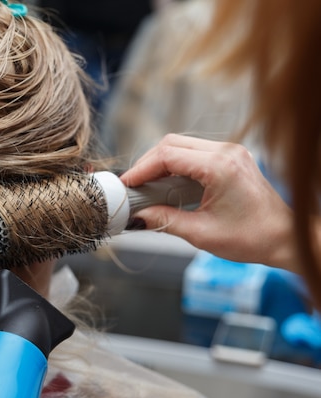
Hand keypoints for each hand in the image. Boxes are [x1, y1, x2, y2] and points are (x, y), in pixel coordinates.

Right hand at [120, 134, 297, 271]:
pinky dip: (176, 164)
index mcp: (220, 167)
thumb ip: (165, 221)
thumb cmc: (252, 238)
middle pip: (172, 143)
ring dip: (161, 163)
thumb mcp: (201, 233)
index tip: (127, 185)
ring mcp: (230, 152)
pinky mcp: (231, 158)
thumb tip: (137, 218)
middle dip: (148, 163)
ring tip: (147, 186)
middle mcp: (226, 152)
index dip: (141, 169)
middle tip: (134, 186)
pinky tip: (167, 183)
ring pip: (182, 144)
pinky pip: (194, 152)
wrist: (285, 238)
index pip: (168, 155)